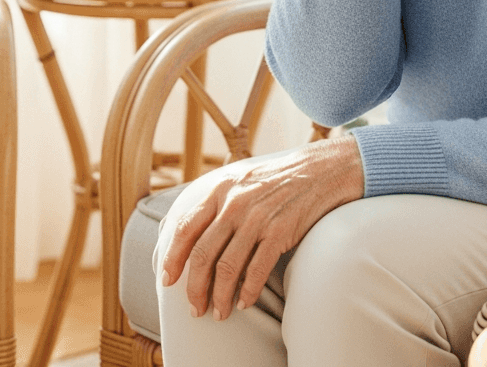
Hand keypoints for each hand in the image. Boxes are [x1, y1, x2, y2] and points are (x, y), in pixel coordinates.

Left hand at [159, 137, 363, 320]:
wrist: (319, 172)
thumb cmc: (276, 179)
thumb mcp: (240, 179)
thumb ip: (216, 201)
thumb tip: (189, 231)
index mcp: (220, 190)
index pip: (186, 228)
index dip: (173, 258)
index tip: (167, 280)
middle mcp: (234, 203)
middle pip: (203, 254)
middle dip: (195, 287)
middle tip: (194, 308)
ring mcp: (256, 217)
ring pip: (227, 267)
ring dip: (220, 296)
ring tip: (219, 313)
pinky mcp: (279, 231)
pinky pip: (256, 270)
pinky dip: (248, 291)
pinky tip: (245, 303)